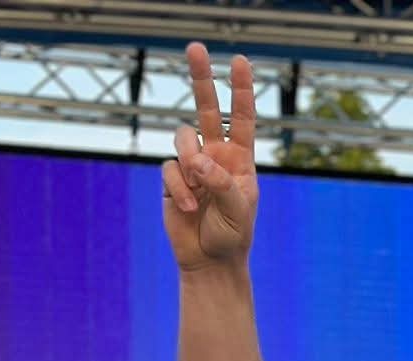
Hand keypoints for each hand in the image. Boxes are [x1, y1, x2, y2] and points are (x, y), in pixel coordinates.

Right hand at [162, 43, 258, 272]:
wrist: (210, 261)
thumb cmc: (233, 237)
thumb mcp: (238, 211)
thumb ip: (222, 183)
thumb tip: (199, 160)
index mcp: (240, 160)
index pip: (242, 118)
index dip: (241, 90)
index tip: (241, 62)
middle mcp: (216, 156)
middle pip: (207, 109)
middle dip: (202, 78)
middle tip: (195, 47)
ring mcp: (192, 166)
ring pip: (183, 138)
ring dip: (190, 161)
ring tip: (199, 191)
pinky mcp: (172, 178)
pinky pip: (170, 168)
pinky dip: (179, 187)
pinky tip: (188, 207)